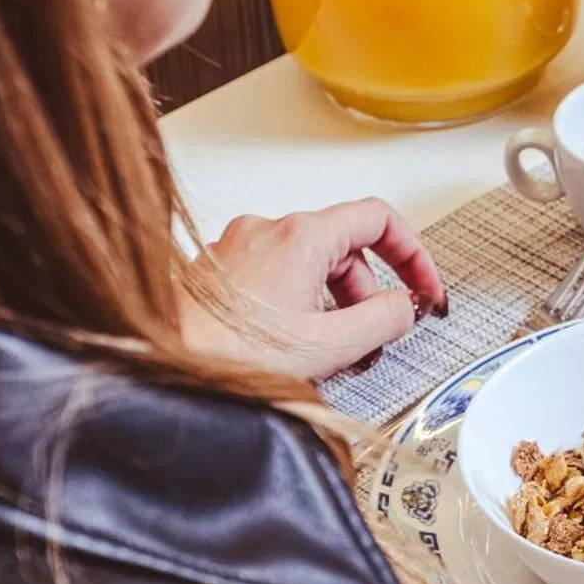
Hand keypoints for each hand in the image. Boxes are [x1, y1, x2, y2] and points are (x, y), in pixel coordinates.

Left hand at [179, 199, 448, 381]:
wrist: (163, 365)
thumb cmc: (228, 354)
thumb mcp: (330, 345)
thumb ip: (384, 320)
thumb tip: (405, 307)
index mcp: (300, 236)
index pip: (378, 219)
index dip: (412, 253)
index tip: (420, 285)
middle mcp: (266, 230)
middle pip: (343, 244)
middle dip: (368, 289)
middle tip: (375, 330)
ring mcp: (239, 248)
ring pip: (309, 261)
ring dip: (332, 300)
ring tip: (329, 346)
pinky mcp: (219, 271)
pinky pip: (276, 274)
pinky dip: (298, 302)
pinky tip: (293, 342)